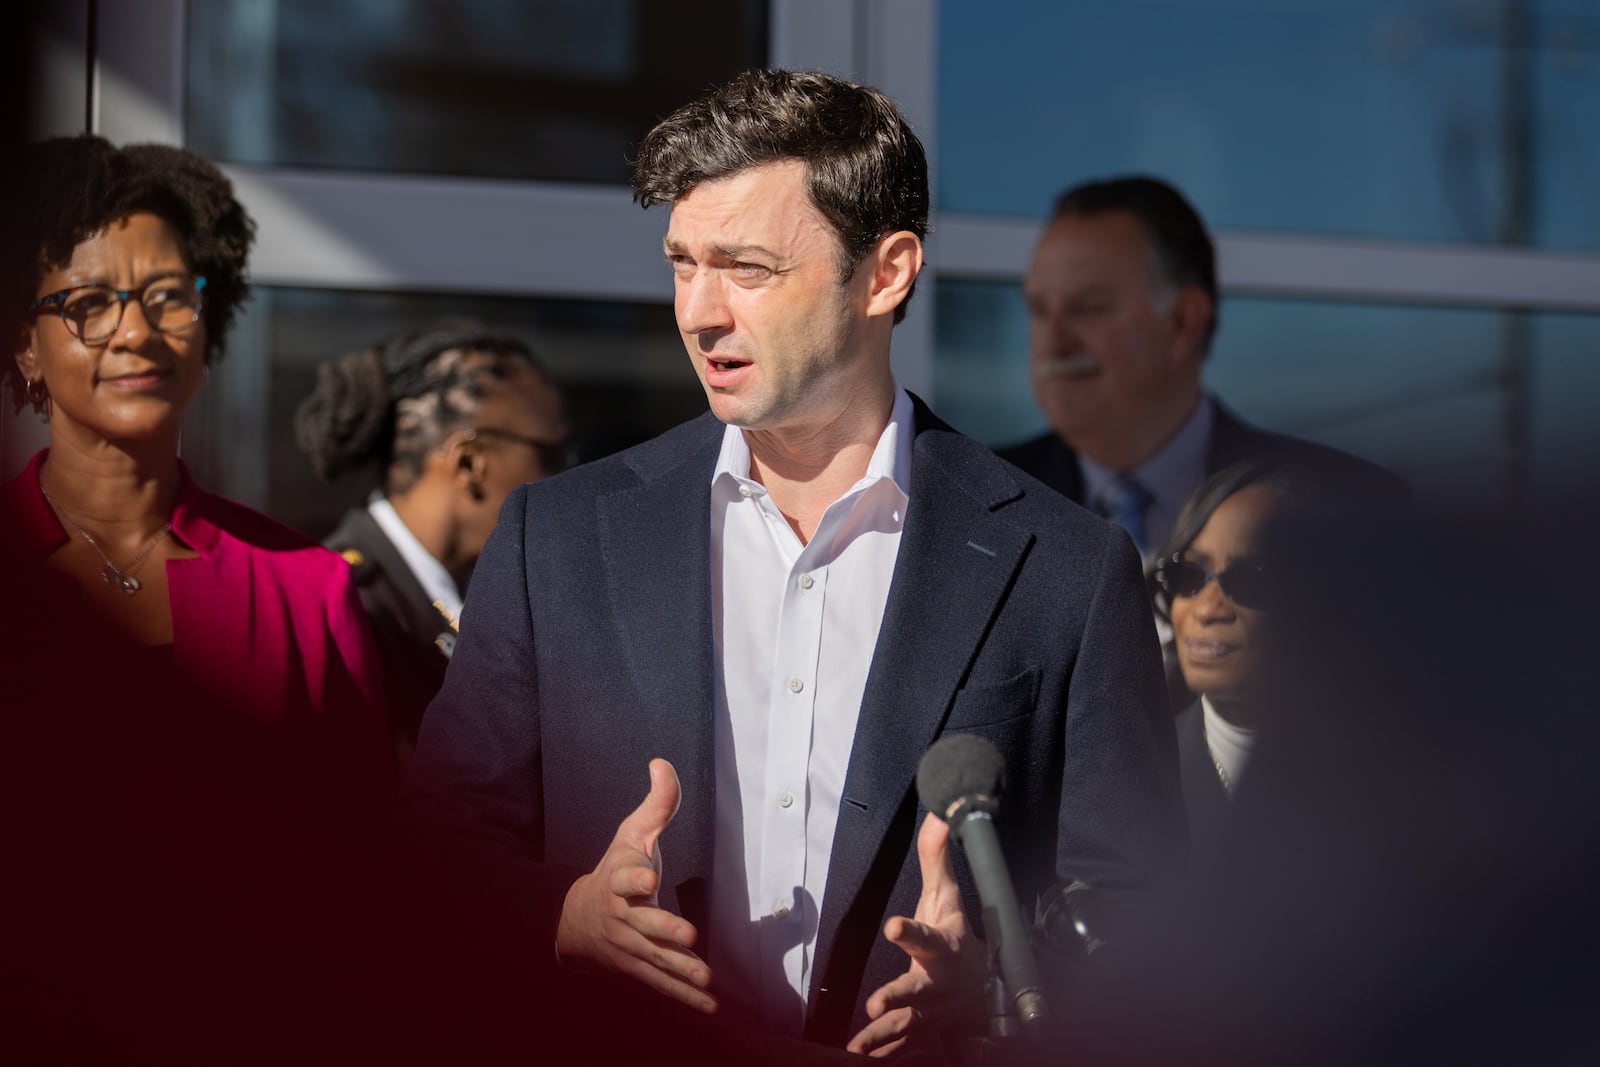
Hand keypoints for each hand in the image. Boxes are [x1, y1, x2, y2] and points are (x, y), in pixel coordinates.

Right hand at [555, 758, 716, 1013]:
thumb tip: (662, 762)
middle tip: (687, 935)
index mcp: (620, 878)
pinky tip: (709, 1006)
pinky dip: (684, 997)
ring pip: (656, 958)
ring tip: (705, 979)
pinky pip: (662, 983)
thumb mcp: (630, 834)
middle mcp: (623, 915)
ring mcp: (630, 945)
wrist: (579, 920)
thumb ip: (655, 804)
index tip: (650, 878)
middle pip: (643, 922)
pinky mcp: (639, 967)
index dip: (636, 877)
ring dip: (680, 970)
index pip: (626, 876)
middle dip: (664, 929)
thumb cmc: (614, 869)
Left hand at [847, 813, 985, 1056]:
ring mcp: (935, 1012)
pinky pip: (907, 1048)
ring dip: (885, 1037)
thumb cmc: (955, 935)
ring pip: (911, 1027)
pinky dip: (888, 1055)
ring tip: (857, 1046)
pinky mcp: (927, 1032)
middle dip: (899, 999)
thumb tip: (936, 816)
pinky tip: (862, 1059)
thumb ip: (936, 860)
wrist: (984, 986)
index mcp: (944, 947)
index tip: (893, 925)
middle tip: (876, 1006)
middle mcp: (941, 983)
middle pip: (921, 991)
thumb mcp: (945, 897)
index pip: (929, 937)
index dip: (912, 931)